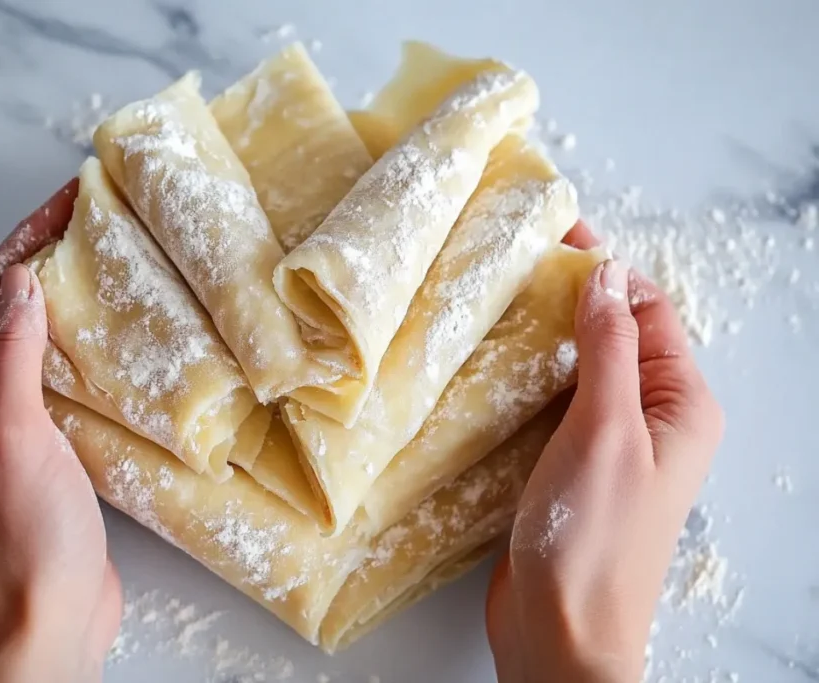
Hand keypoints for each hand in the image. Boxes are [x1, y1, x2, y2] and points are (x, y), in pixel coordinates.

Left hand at [0, 180, 121, 682]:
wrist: (47, 618)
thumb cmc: (21, 533)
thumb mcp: (12, 432)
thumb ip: (11, 353)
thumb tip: (20, 280)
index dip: (16, 248)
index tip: (63, 207)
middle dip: (36, 267)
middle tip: (87, 223)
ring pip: (23, 347)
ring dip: (58, 307)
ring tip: (103, 266)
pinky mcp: (35, 450)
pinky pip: (48, 382)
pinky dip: (74, 352)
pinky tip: (107, 336)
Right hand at [486, 222, 723, 681]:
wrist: (562, 632)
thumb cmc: (595, 537)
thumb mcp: (607, 429)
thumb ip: (610, 349)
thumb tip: (608, 273)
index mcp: (680, 405)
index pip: (649, 311)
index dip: (606, 268)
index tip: (556, 232)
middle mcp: (649, 419)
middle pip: (613, 335)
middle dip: (569, 297)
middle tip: (513, 260)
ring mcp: (606, 445)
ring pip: (577, 369)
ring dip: (541, 338)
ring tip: (491, 302)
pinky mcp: (566, 466)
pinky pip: (550, 405)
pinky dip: (524, 379)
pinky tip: (487, 365)